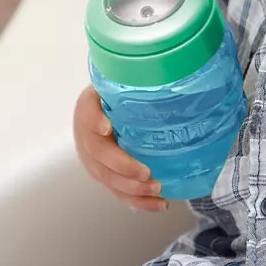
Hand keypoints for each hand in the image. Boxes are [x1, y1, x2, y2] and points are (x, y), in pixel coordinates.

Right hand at [73, 85, 166, 212]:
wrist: (112, 107)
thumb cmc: (126, 93)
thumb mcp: (126, 80)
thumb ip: (141, 76)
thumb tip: (179, 61)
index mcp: (90, 106)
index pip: (86, 111)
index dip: (93, 120)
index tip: (107, 128)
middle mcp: (87, 133)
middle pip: (97, 153)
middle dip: (122, 166)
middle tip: (146, 173)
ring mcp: (93, 157)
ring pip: (107, 178)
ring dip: (131, 189)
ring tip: (156, 190)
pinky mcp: (104, 174)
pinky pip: (117, 191)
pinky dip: (137, 201)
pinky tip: (158, 204)